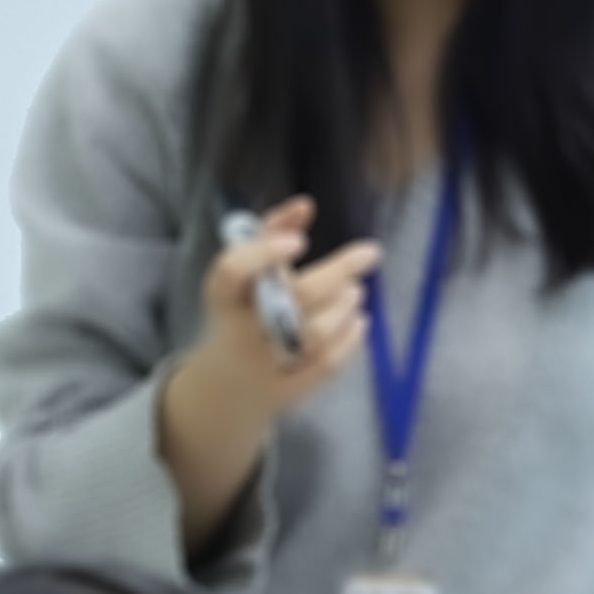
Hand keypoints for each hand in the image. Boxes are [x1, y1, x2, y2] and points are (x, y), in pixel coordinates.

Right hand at [155, 195, 377, 556]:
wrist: (227, 382)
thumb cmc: (242, 312)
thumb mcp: (244, 273)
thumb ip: (269, 232)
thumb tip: (305, 205)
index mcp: (224, 297)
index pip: (233, 272)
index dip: (265, 254)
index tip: (299, 240)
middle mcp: (241, 331)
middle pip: (294, 300)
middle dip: (338, 272)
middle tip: (370, 252)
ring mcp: (265, 363)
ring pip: (315, 333)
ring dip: (346, 305)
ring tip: (355, 291)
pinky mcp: (288, 389)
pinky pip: (327, 364)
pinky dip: (350, 340)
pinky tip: (360, 320)